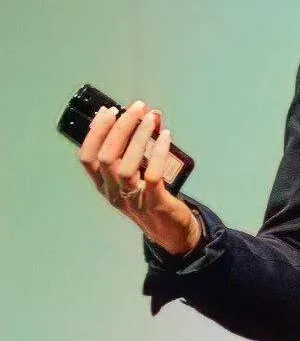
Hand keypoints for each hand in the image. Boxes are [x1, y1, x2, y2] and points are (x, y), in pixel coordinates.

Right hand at [77, 100, 203, 255]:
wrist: (171, 232)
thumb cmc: (149, 197)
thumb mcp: (135, 175)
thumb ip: (134, 148)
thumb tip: (143, 115)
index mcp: (103, 184)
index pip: (87, 157)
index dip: (95, 132)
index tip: (108, 111)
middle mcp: (112, 192)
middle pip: (106, 157)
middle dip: (120, 128)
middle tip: (136, 108)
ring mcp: (132, 199)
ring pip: (126, 166)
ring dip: (138, 138)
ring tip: (150, 118)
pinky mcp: (154, 203)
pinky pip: (152, 175)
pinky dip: (158, 153)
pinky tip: (165, 136)